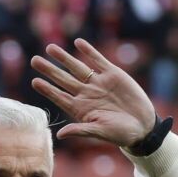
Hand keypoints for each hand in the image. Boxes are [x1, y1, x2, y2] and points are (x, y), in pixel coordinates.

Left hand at [30, 39, 157, 147]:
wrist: (143, 125)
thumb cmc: (121, 134)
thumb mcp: (100, 132)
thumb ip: (80, 130)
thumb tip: (60, 134)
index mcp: (81, 109)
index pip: (60, 96)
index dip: (47, 89)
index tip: (35, 81)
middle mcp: (87, 94)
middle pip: (64, 79)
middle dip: (49, 70)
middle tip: (34, 60)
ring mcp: (99, 83)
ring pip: (77, 67)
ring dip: (64, 58)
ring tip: (50, 48)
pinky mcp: (113, 74)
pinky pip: (98, 60)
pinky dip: (89, 51)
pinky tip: (78, 42)